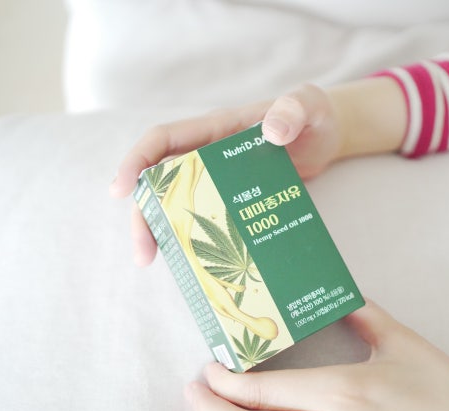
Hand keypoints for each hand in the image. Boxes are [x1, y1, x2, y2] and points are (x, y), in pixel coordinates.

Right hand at [109, 78, 407, 265]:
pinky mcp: (234, 201)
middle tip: (143, 252)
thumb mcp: (310, 105)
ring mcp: (220, 180)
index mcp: (217, 129)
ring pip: (178, 205)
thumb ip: (295, 109)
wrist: (329, 137)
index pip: (163, 140)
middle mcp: (209, 155)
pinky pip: (205, 219)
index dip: (136, 161)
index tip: (119, 191)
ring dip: (162, 231)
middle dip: (144, 214)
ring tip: (154, 262)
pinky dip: (194, 239)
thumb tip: (272, 132)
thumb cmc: (315, 116)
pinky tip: (194, 266)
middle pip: (160, 182)